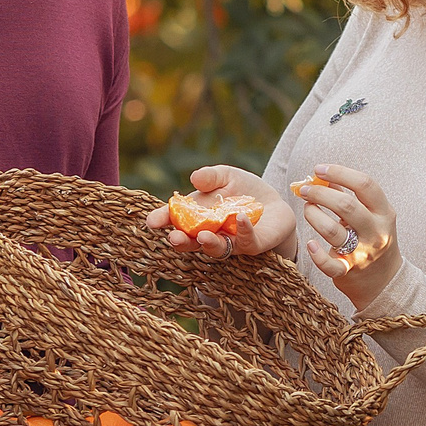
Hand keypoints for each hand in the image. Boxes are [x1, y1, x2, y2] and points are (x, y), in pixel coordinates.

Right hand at [143, 165, 297, 260]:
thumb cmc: (244, 191)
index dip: (162, 220)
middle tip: (174, 238)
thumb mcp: (226, 176)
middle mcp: (210, 234)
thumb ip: (211, 176)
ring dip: (209, 244)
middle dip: (182, 241)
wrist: (274, 204)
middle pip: (192, 242)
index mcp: (197, 217)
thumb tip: (194, 177)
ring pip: (217, 249)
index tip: (152, 221)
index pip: (175, 220)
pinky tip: (241, 218)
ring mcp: (231, 242)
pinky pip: (247, 241)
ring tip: (204, 236)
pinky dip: (244, 230)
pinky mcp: (253, 244)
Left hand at [291, 165, 402, 309]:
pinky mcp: (348, 272)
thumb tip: (322, 178)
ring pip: (332, 231)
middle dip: (320, 193)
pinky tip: (310, 244)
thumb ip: (349, 196)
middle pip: (346, 205)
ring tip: (307, 208)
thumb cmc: (372, 240)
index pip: (365, 184)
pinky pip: (329, 264)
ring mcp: (362, 253)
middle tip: (304, 190)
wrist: (385, 282)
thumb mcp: (370, 216)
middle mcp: (376, 232)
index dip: (340, 173)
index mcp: (384, 213)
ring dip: (313, 215)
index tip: (318, 169)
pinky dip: (316, 253)